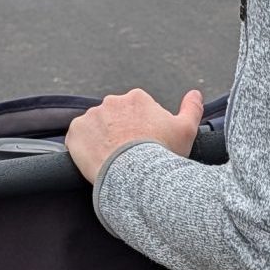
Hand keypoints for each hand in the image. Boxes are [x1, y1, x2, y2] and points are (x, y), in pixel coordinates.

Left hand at [65, 87, 204, 184]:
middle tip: (129, 155)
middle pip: (116, 117)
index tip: (145, 144)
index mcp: (137, 98)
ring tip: (113, 161)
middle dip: (121, 132)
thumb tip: (195, 93)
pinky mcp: (75, 132)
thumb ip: (192, 109)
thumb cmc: (162, 153)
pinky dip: (84, 148)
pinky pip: (78, 138)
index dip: (143, 129)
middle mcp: (112, 102)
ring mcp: (91, 116)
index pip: (138, 111)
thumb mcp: (187, 131)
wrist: (134, 175)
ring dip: (102, 139)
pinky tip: (96, 161)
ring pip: (97, 127)